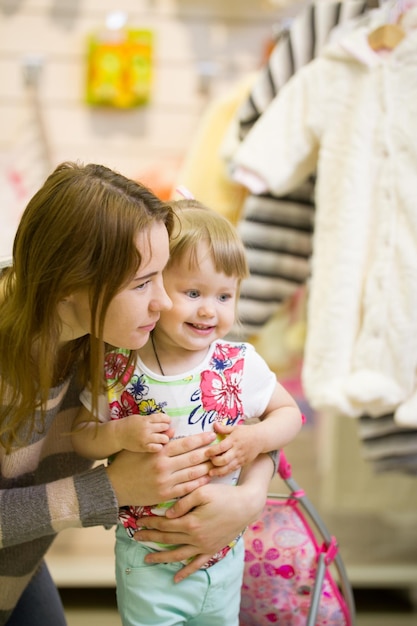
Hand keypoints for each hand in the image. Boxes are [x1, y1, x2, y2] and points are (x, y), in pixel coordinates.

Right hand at [106, 431, 215, 506]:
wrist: (114, 487)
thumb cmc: (126, 463)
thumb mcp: (140, 447)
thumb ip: (158, 440)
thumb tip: (174, 430)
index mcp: (159, 452)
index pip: (185, 443)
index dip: (200, 439)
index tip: (211, 436)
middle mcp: (164, 467)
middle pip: (192, 458)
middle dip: (208, 452)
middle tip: (220, 448)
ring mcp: (165, 482)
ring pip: (192, 474)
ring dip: (206, 468)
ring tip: (217, 463)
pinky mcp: (165, 495)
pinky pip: (186, 489)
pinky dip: (198, 484)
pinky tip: (206, 479)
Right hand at [117, 412, 172, 452]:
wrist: (117, 435)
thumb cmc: (129, 425)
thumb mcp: (140, 418)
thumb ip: (152, 420)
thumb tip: (166, 422)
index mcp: (145, 420)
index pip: (161, 418)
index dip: (167, 419)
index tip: (168, 421)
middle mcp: (146, 429)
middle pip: (164, 427)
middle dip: (166, 428)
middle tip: (164, 430)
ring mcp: (145, 439)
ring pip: (163, 438)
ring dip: (165, 438)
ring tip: (162, 438)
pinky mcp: (143, 447)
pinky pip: (157, 448)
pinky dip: (159, 446)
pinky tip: (157, 445)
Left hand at [133, 454, 273, 581]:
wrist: (247, 505)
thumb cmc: (225, 495)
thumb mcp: (203, 492)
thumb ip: (183, 502)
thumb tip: (167, 514)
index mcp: (191, 522)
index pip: (164, 524)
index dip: (150, 522)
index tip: (138, 520)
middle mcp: (196, 538)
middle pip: (168, 539)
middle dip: (150, 538)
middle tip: (136, 537)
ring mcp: (204, 546)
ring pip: (178, 555)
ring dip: (161, 557)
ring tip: (147, 560)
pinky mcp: (212, 550)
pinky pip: (197, 564)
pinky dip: (186, 572)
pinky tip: (176, 578)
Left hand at [205, 422, 259, 477]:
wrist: (261, 439)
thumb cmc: (247, 432)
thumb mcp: (235, 428)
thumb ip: (224, 428)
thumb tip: (214, 424)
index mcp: (234, 440)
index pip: (221, 447)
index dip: (213, 451)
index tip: (206, 452)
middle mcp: (237, 450)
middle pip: (224, 459)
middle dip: (215, 462)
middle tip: (208, 461)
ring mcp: (240, 458)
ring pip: (228, 467)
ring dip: (219, 471)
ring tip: (210, 473)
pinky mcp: (243, 463)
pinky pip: (233, 470)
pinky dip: (225, 473)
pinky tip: (218, 474)